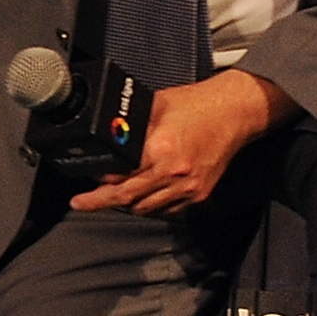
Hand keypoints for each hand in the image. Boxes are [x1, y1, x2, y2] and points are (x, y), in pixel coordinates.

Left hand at [69, 68, 300, 216]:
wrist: (235, 111)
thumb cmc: (197, 105)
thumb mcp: (154, 105)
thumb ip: (129, 125)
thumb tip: (105, 135)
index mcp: (160, 150)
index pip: (118, 179)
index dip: (97, 185)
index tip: (83, 186)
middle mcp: (174, 173)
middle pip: (127, 200)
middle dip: (99, 203)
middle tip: (81, 203)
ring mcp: (188, 187)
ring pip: (146, 209)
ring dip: (126, 204)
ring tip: (110, 196)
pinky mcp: (198, 194)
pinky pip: (166, 210)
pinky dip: (149, 206)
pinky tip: (140, 196)